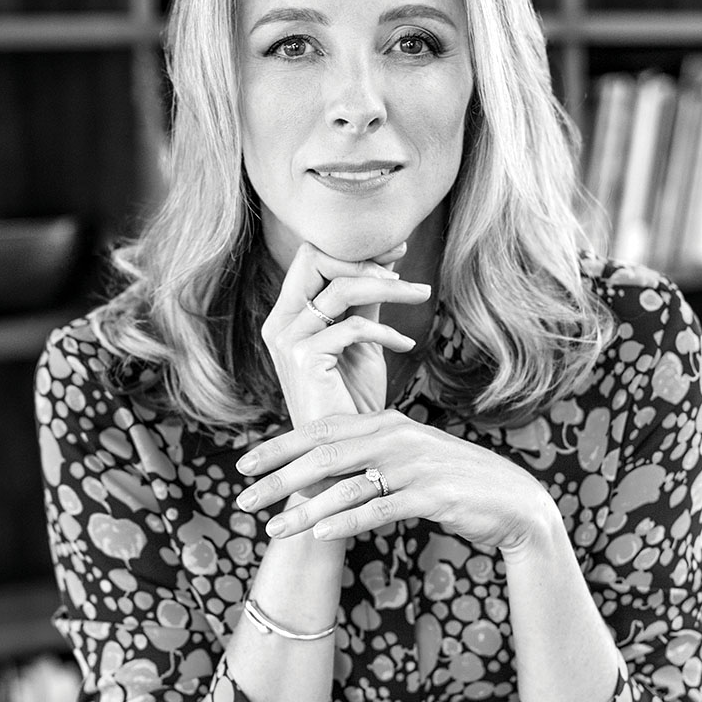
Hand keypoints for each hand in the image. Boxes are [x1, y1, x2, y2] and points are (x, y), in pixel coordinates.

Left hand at [235, 410, 562, 552]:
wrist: (513, 501)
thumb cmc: (452, 480)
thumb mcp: (407, 458)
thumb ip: (366, 455)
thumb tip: (317, 467)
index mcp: (386, 423)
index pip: (321, 430)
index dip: (279, 447)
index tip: (244, 465)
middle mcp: (396, 437)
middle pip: (324, 455)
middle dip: (279, 478)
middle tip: (244, 500)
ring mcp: (415, 465)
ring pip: (346, 485)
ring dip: (306, 509)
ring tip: (275, 529)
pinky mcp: (433, 494)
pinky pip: (380, 508)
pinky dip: (347, 522)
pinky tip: (321, 535)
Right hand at [261, 242, 431, 423]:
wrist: (344, 452)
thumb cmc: (352, 396)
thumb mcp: (361, 340)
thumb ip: (365, 303)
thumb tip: (385, 264)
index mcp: (289, 313)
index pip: (312, 257)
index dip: (354, 249)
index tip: (395, 250)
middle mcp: (280, 322)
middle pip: (316, 259)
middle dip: (365, 259)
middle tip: (404, 273)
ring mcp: (288, 340)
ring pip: (341, 288)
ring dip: (389, 288)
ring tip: (421, 295)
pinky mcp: (304, 359)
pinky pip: (354, 327)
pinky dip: (387, 332)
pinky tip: (407, 346)